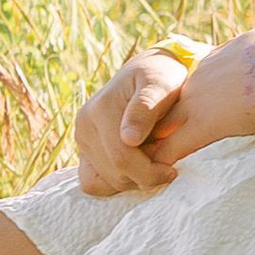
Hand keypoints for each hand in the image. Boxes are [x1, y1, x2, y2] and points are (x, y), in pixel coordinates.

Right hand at [73, 46, 199, 196]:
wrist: (149, 71)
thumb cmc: (161, 76)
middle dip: (144, 177)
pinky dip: (115, 183)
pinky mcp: (84, 150)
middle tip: (167, 166)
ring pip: (105, 182)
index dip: (149, 172)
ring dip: (133, 179)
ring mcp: (82, 138)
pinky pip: (92, 182)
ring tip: (152, 160)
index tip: (172, 171)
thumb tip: (128, 139)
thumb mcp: (160, 83)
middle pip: (115, 173)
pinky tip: (136, 169)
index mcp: (101, 109)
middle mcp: (84, 125)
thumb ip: (146, 107)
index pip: (122, 158)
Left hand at [149, 31, 254, 166]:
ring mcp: (197, 104)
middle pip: (167, 102)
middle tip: (150, 136)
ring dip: (153, 142)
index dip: (185, 99)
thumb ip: (253, 50)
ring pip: (161, 126)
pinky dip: (161, 161)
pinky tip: (156, 173)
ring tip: (145, 158)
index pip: (191, 83)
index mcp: (214, 61)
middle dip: (158, 119)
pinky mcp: (201, 128)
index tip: (182, 112)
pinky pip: (170, 148)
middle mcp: (199, 81)